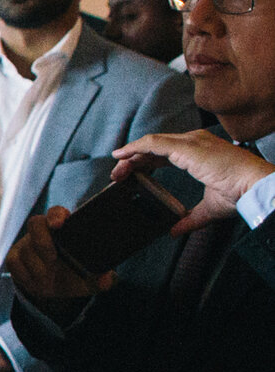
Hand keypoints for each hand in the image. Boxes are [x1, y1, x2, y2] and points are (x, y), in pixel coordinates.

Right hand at [5, 205, 112, 304]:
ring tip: (49, 281)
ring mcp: (26, 243)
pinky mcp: (13, 257)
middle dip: (42, 242)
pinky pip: (14, 263)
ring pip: (26, 250)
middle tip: (52, 260)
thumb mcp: (91, 279)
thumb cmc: (75, 276)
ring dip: (38, 269)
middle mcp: (43, 231)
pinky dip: (26, 276)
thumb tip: (105, 279)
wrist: (54, 289)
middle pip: (35, 223)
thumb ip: (101, 279)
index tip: (58, 224)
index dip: (56, 216)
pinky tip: (37, 283)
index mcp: (64, 229)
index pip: (57, 212)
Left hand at [114, 131, 272, 233]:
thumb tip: (175, 230)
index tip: (130, 174)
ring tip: (116, 170)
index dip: (145, 163)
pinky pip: (153, 143)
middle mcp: (195, 142)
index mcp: (201, 152)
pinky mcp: (186, 146)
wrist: (255, 186)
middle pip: (155, 147)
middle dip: (133, 160)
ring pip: (150, 144)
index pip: (165, 153)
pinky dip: (134, 148)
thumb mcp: (210, 207)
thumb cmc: (241, 193)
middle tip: (118, 175)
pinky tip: (121, 156)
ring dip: (130, 156)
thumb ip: (190, 218)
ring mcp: (190, 142)